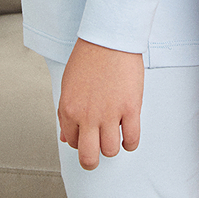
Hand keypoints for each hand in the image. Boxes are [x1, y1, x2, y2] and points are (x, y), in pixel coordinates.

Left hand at [58, 38, 144, 169]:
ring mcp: (110, 113)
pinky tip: (129, 134)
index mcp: (69, 110)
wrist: (109, 37)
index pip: (72, 142)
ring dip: (113, 146)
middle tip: (98, 152)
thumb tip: (66, 137)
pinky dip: (131, 142)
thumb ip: (66, 113)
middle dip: (93, 160)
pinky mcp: (130, 108)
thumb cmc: (89, 56)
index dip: (81, 140)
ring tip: (115, 134)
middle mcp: (88, 116)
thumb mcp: (68, 85)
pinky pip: (132, 139)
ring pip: (111, 150)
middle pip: (89, 157)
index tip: (87, 134)